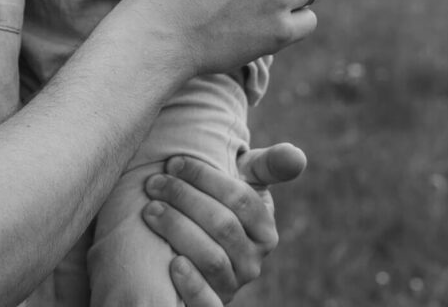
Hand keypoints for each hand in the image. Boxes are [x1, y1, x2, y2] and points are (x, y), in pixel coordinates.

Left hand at [142, 145, 306, 304]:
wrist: (199, 243)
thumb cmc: (221, 200)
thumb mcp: (246, 180)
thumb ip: (269, 164)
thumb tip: (297, 155)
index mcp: (265, 228)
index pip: (240, 198)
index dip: (205, 177)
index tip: (173, 162)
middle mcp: (255, 260)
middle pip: (223, 225)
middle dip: (184, 199)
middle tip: (153, 183)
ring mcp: (234, 286)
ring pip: (212, 258)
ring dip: (178, 231)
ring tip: (150, 211)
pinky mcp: (214, 305)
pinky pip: (208, 304)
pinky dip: (192, 285)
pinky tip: (172, 264)